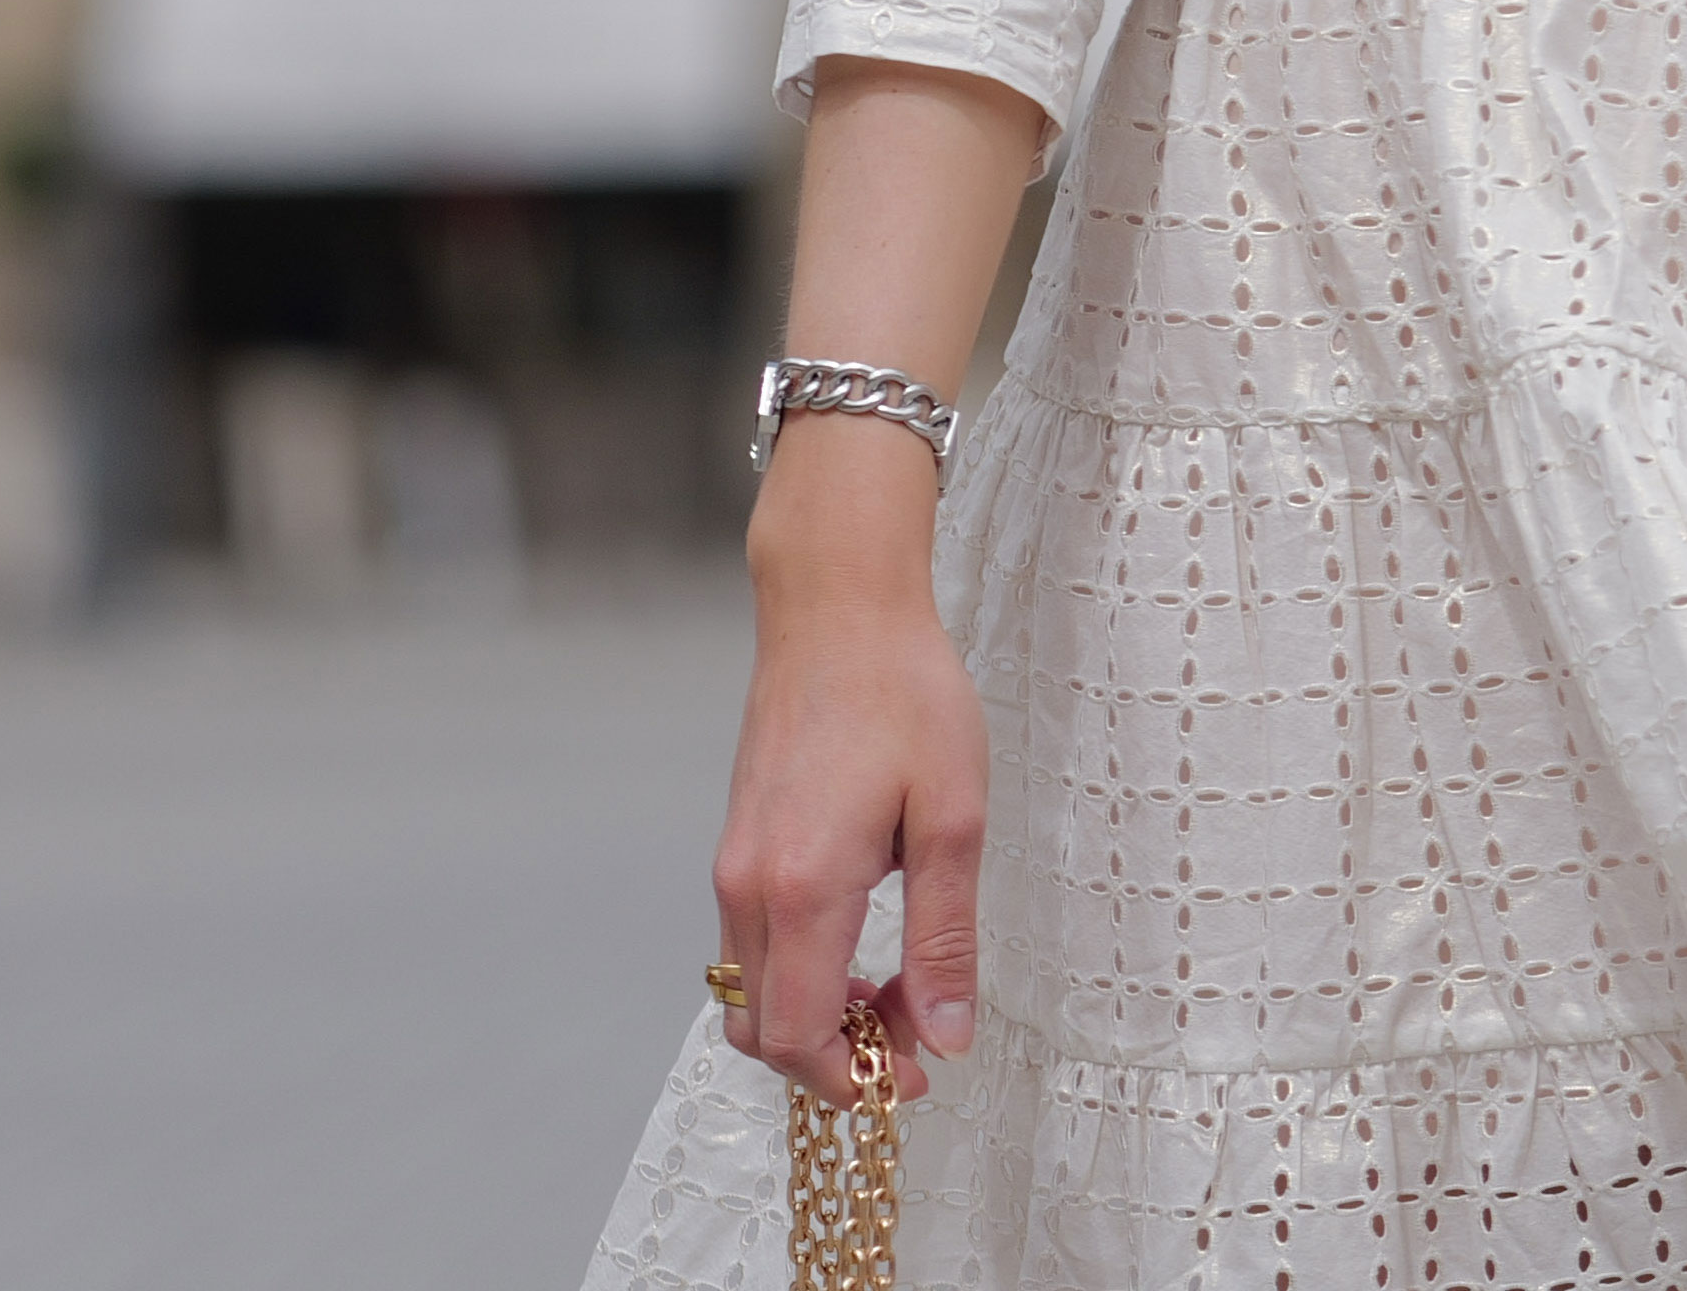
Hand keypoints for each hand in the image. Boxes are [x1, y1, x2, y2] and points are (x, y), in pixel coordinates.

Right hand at [712, 429, 987, 1102]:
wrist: (836, 608)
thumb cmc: (905, 696)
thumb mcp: (954, 819)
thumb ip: (945, 939)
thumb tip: (947, 1036)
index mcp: (804, 887)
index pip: (798, 1036)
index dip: (851, 1078)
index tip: (913, 1076)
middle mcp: (749, 886)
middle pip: (764, 1030)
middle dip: (834, 1060)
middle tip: (914, 1043)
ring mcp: (732, 866)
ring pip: (751, 992)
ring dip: (815, 1017)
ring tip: (897, 992)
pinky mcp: (735, 846)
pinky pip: (751, 947)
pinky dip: (798, 974)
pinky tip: (861, 945)